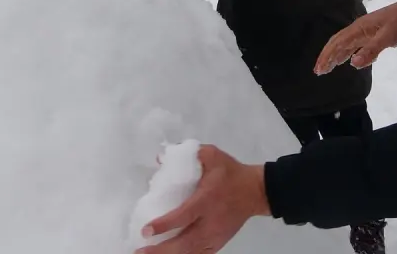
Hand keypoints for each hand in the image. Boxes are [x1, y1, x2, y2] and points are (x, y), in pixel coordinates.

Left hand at [136, 145, 269, 253]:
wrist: (255, 191)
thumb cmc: (230, 173)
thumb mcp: (212, 156)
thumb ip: (189, 153)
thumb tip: (161, 158)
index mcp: (207, 200)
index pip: (184, 216)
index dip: (164, 225)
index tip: (146, 231)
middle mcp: (211, 222)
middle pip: (185, 242)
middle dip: (161, 249)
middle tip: (140, 250)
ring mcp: (216, 235)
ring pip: (191, 252)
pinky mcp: (219, 242)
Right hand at [315, 0, 396, 74]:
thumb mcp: (387, 37)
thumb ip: (371, 50)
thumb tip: (352, 63)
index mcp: (359, 29)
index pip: (337, 43)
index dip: (327, 56)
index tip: (319, 69)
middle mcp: (359, 30)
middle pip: (338, 43)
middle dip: (327, 57)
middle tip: (319, 71)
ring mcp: (366, 32)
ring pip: (346, 45)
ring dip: (336, 56)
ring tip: (328, 68)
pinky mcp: (373, 35)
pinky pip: (357, 46)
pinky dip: (350, 54)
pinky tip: (349, 61)